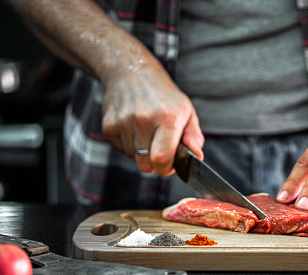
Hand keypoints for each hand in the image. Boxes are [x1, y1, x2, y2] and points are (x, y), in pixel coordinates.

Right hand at [101, 57, 203, 175]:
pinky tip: (135, 129)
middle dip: (155, 165)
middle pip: (146, 164)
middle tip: (160, 153)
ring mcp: (124, 123)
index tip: (169, 166)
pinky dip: (130, 146)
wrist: (130, 72)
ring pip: (134, 158)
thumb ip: (194, 136)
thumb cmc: (163, 95)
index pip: (162, 158)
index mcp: (167, 118)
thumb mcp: (186, 110)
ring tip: (148, 134)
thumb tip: (197, 156)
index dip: (166, 169)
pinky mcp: (109, 126)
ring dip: (142, 154)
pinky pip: (122, 149)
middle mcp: (144, 120)